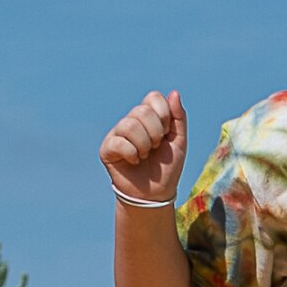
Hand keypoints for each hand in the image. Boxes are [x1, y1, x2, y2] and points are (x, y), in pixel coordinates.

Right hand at [100, 91, 186, 205]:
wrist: (156, 193)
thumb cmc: (166, 167)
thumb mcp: (179, 141)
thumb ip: (178, 117)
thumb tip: (174, 93)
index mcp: (148, 116)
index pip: (153, 97)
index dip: (164, 114)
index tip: (167, 133)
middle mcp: (131, 121)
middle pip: (141, 110)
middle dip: (156, 132)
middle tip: (156, 147)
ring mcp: (117, 134)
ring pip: (130, 125)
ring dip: (144, 145)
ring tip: (145, 155)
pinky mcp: (107, 148)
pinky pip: (119, 142)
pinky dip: (132, 154)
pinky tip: (134, 161)